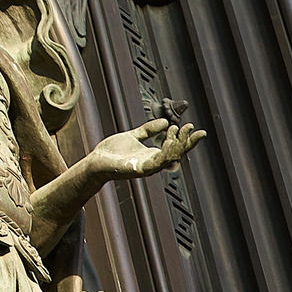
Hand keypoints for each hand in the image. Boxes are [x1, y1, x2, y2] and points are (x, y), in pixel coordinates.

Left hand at [91, 118, 205, 179]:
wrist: (96, 162)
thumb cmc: (112, 152)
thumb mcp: (133, 136)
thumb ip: (148, 130)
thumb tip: (166, 121)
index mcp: (153, 154)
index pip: (175, 147)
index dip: (187, 139)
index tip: (196, 128)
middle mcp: (153, 162)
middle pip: (176, 153)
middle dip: (185, 141)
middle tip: (191, 128)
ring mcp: (147, 167)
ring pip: (169, 158)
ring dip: (176, 145)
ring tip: (178, 131)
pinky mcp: (139, 169)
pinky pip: (156, 163)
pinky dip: (165, 153)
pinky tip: (169, 142)